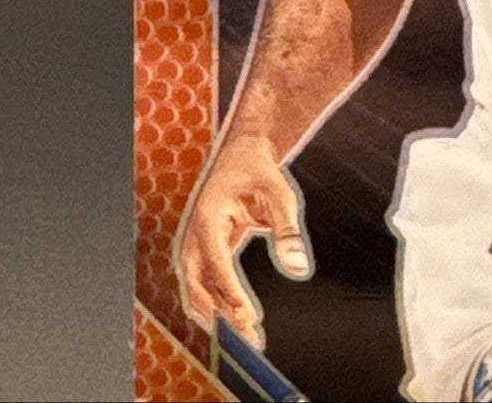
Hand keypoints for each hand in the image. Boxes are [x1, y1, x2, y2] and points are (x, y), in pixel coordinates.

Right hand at [173, 135, 312, 345]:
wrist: (243, 155)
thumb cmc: (260, 172)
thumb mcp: (280, 195)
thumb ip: (287, 232)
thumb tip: (297, 267)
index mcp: (208, 216)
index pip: (214, 260)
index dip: (229, 290)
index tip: (246, 315)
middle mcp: (195, 233)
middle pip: (195, 282)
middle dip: (218, 312)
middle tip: (246, 335)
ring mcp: (196, 243)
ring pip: (198, 289)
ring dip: (219, 314)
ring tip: (250, 336)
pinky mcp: (204, 252)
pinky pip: (206, 283)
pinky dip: (221, 303)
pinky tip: (242, 319)